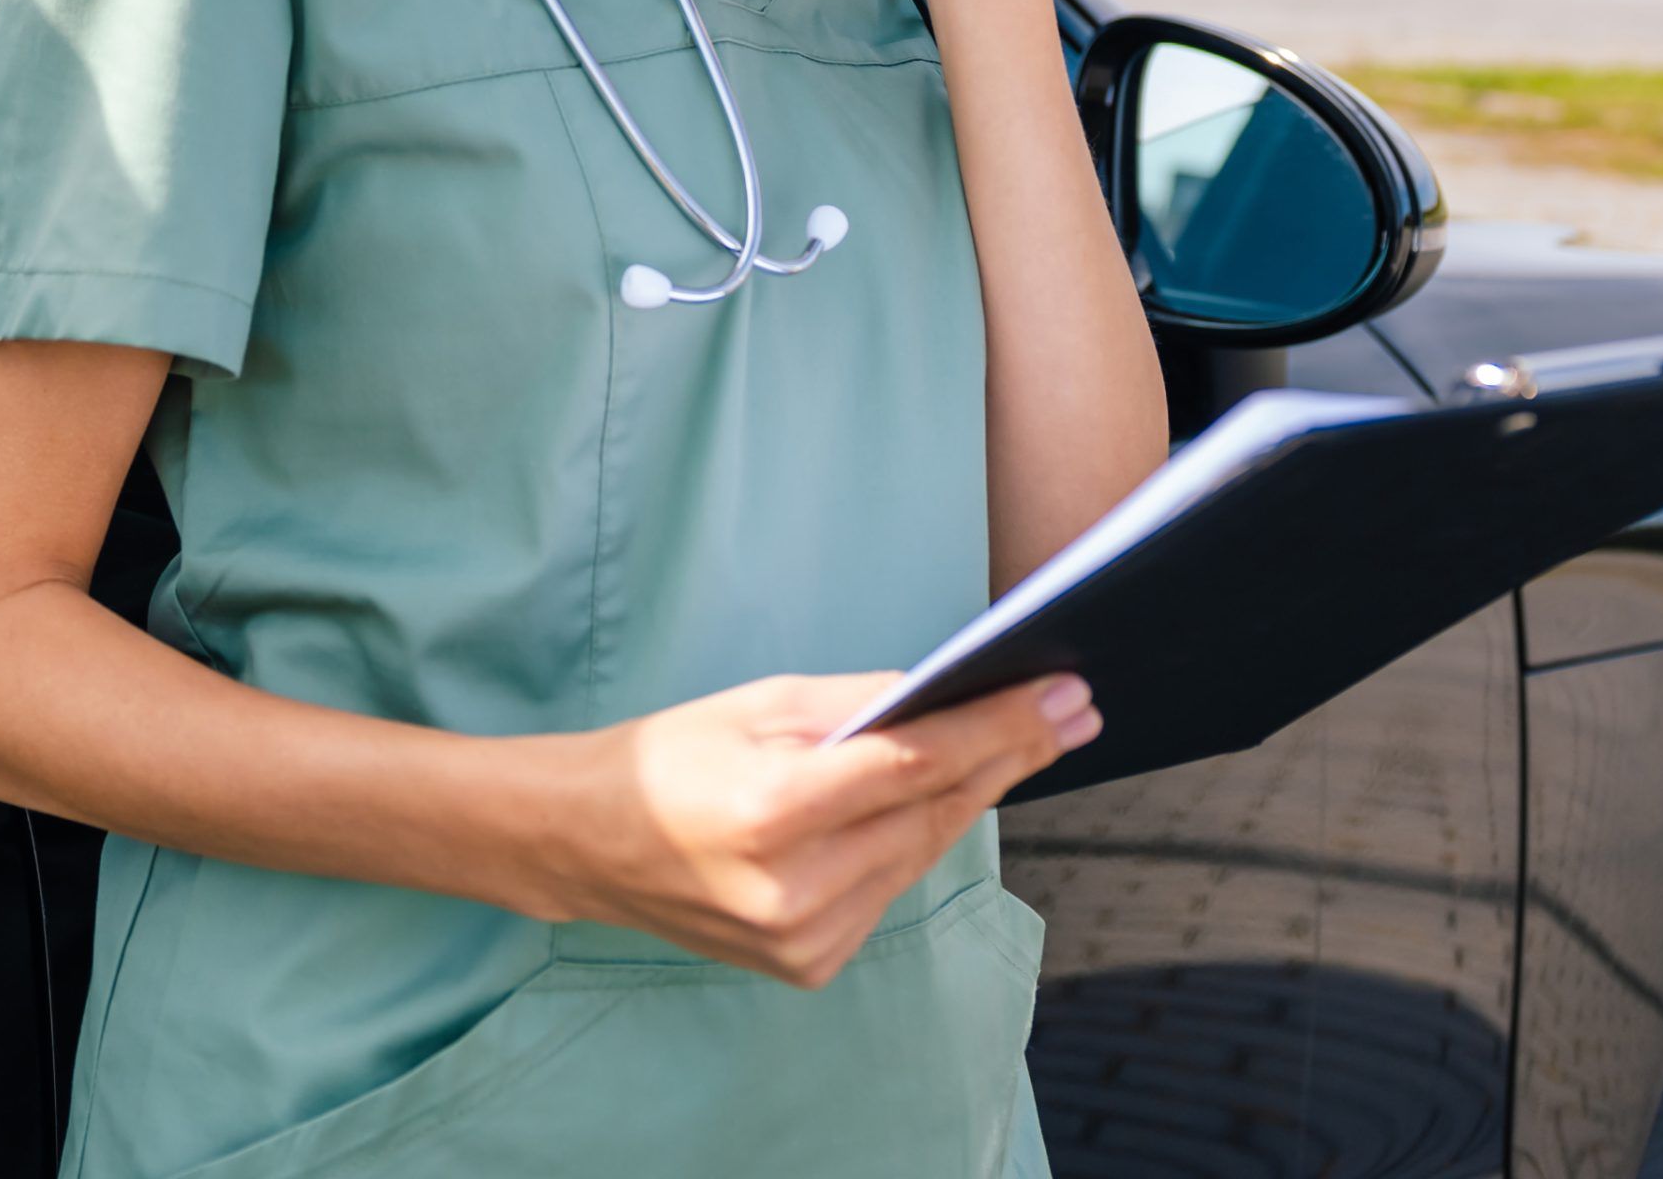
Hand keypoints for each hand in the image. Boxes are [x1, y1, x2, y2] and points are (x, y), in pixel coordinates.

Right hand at [539, 671, 1095, 986]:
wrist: (591, 843)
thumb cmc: (671, 756)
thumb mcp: (759, 705)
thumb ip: (860, 705)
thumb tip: (953, 697)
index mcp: (774, 812)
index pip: (917, 764)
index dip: (1000, 728)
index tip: (1063, 696)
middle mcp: (796, 890)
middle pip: (932, 813)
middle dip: (1006, 756)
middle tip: (1072, 710)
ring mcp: (806, 939)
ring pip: (920, 855)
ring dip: (969, 797)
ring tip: (1023, 742)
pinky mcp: (811, 965)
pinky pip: (888, 890)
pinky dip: (914, 842)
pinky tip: (938, 799)